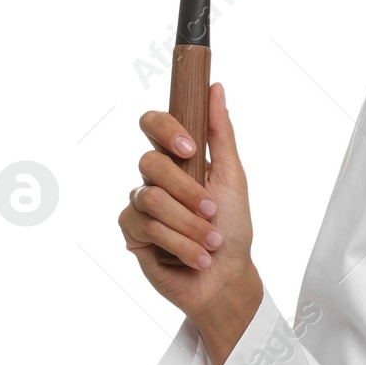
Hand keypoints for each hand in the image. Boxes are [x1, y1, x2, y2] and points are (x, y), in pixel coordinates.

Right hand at [117, 82, 261, 331]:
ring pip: (150, 198)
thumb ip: (221, 133)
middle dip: (188, 191)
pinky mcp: (132, 233)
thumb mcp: (233, 177)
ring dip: (189, 225)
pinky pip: (146, 227)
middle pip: (149, 162)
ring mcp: (140, 204)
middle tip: (212, 210)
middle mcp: (155, 177)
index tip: (190, 148)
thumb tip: (215, 88)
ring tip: (210, 241)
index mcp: (178, 158)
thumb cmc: (233, 226)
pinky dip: (180, 244)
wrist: (226, 276)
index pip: (153, 123)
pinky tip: (196, 257)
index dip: (165, 129)